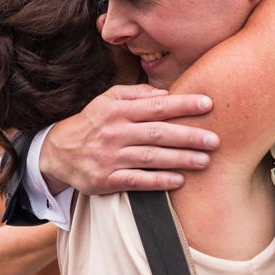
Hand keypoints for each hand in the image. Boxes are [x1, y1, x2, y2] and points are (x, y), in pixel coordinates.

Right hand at [41, 85, 216, 194]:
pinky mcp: (106, 180)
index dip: (183, 104)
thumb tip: (165, 93)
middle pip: (158, 133)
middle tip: (215, 139)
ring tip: (205, 161)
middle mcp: (115, 133)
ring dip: (180, 159)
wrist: (58, 152)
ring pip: (151, 158)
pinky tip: (179, 180)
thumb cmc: (92, 123)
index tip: (209, 103)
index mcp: (118, 111)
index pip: (156, 106)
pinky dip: (158, 181)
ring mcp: (110, 157)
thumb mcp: (107, 101)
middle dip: (189, 136)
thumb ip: (136, 94)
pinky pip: (137, 180)